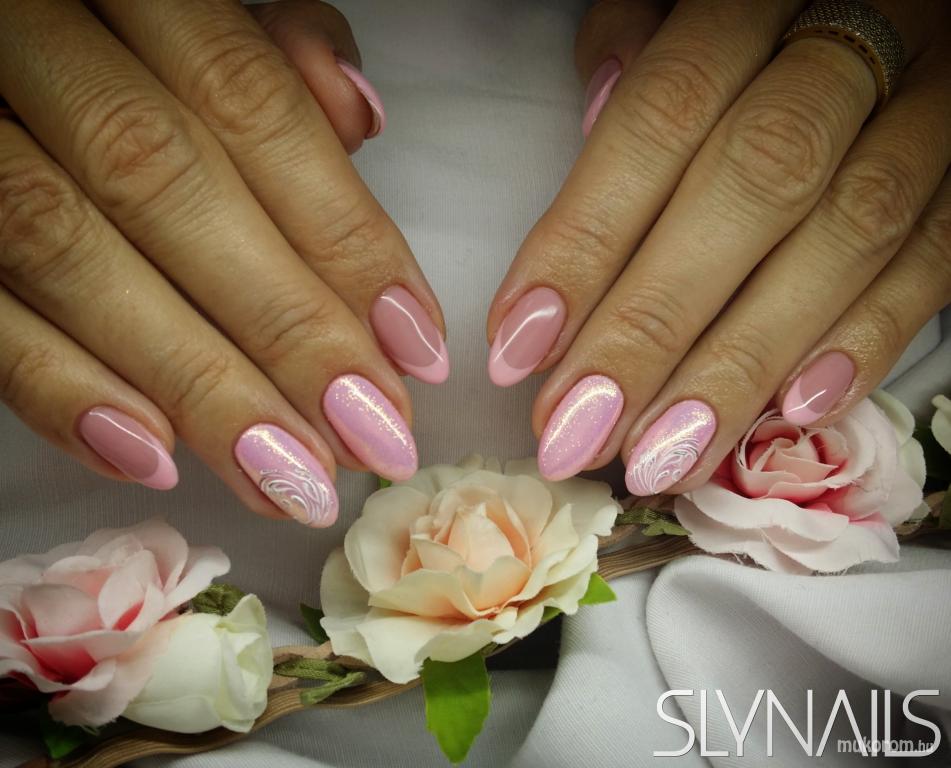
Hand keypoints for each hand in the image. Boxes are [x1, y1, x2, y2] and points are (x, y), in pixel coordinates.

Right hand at [0, 1, 448, 526]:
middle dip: (286, 328)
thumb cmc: (109, 45)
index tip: (415, 347)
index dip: (342, 233)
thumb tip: (357, 109)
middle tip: (371, 438)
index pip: (252, 107)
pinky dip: (58, 388)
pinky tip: (153, 457)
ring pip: (71, 253)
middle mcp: (35, 46)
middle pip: (170, 189)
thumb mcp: (189, 19)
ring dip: (195, 383)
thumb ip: (272, 60)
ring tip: (291, 478)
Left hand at [488, 0, 950, 492]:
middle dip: (653, 326)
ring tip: (660, 456)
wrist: (895, 4)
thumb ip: (639, 48)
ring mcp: (929, 116)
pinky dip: (864, 343)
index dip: (586, 238)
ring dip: (743, 364)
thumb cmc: (765, 20)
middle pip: (750, 191)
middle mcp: (856, 49)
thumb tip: (593, 119)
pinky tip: (786, 416)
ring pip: (845, 240)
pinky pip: (936, 262)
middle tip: (578, 431)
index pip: (663, 117)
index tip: (519, 347)